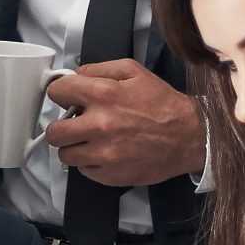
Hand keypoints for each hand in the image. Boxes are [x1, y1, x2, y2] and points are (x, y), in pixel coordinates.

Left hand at [43, 59, 204, 186]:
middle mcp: (99, 125)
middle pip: (54, 131)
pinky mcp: (111, 175)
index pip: (56, 93)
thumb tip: (74, 76)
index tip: (69, 99)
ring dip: (74, 147)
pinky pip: (83, 171)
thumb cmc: (161, 102)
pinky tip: (104, 153)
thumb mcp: (132, 71)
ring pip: (65, 154)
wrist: (190, 136)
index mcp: (102, 94)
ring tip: (89, 141)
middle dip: (62, 125)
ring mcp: (104, 153)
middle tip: (75, 124)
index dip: (61, 94)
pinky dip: (90, 163)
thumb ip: (98, 69)